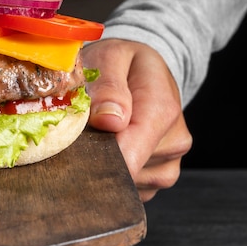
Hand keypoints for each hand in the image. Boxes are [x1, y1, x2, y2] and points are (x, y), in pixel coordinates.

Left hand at [82, 39, 192, 201]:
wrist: (144, 71)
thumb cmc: (122, 63)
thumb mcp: (111, 57)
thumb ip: (108, 86)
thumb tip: (109, 120)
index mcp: (162, 111)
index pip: (130, 153)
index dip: (97, 157)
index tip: (73, 148)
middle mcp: (173, 141)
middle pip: (123, 169)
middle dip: (96, 156)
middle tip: (80, 130)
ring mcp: (168, 162)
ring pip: (124, 182)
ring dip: (103, 163)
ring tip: (98, 132)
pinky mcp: (158, 177)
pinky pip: (129, 188)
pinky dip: (112, 173)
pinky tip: (108, 147)